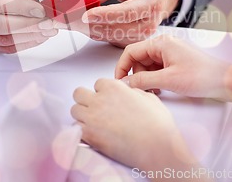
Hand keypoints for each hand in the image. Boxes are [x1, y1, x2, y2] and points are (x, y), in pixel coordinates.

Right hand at [0, 0, 57, 52]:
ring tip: (48, 29)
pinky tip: (38, 36)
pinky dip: (25, 43)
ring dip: (31, 36)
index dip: (23, 9)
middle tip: (50, 22)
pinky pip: (6, 47)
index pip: (0, 4)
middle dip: (31, 25)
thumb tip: (43, 3)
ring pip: (6, 39)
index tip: (42, 10)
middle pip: (3, 25)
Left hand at [71, 79, 197, 173]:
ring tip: (93, 122)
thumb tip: (127, 93)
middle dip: (86, 99)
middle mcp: (99, 100)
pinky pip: (76, 129)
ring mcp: (91, 117)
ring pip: (74, 110)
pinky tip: (92, 134)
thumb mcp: (148, 97)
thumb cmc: (156, 124)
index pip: (98, 83)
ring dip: (82, 114)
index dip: (103, 91)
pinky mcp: (89, 135)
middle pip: (79, 93)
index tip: (107, 99)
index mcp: (113, 88)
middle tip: (95, 108)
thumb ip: (132, 91)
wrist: (155, 147)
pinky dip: (82, 131)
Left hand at [74, 0, 181, 46]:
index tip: (85, 14)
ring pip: (109, 36)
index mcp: (150, 3)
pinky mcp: (132, 41)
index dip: (104, 15)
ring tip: (71, 18)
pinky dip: (94, 31)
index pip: (126, 13)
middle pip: (115, 28)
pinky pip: (109, 39)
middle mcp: (148, 24)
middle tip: (68, 15)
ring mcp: (140, 36)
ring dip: (88, 28)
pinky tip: (83, 23)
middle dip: (89, 22)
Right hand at [115, 35, 231, 101]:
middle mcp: (164, 45)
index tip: (119, 81)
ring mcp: (170, 53)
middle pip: (138, 59)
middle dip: (137, 75)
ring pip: (147, 65)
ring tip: (156, 90)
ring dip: (147, 79)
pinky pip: (157, 69)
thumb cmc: (203, 76)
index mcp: (161, 43)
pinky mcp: (175, 61)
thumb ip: (142, 81)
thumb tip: (125, 83)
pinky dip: (155, 79)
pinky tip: (161, 88)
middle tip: (142, 90)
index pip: (131, 51)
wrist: (226, 81)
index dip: (122, 67)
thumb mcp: (168, 80)